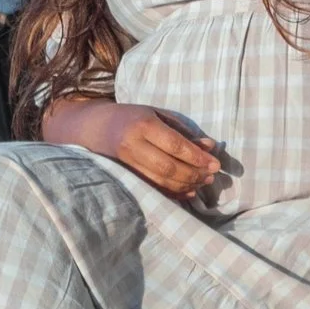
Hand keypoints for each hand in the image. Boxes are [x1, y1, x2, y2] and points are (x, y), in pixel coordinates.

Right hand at [41, 96, 225, 204]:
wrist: (95, 128)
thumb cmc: (132, 117)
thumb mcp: (157, 114)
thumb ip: (183, 130)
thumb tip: (210, 146)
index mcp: (143, 125)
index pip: (175, 145)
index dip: (197, 157)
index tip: (215, 163)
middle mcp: (133, 145)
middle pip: (169, 167)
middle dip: (194, 173)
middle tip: (212, 175)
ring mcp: (127, 164)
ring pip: (161, 181)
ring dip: (187, 185)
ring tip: (204, 183)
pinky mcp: (125, 177)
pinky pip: (153, 189)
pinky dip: (173, 194)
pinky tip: (189, 192)